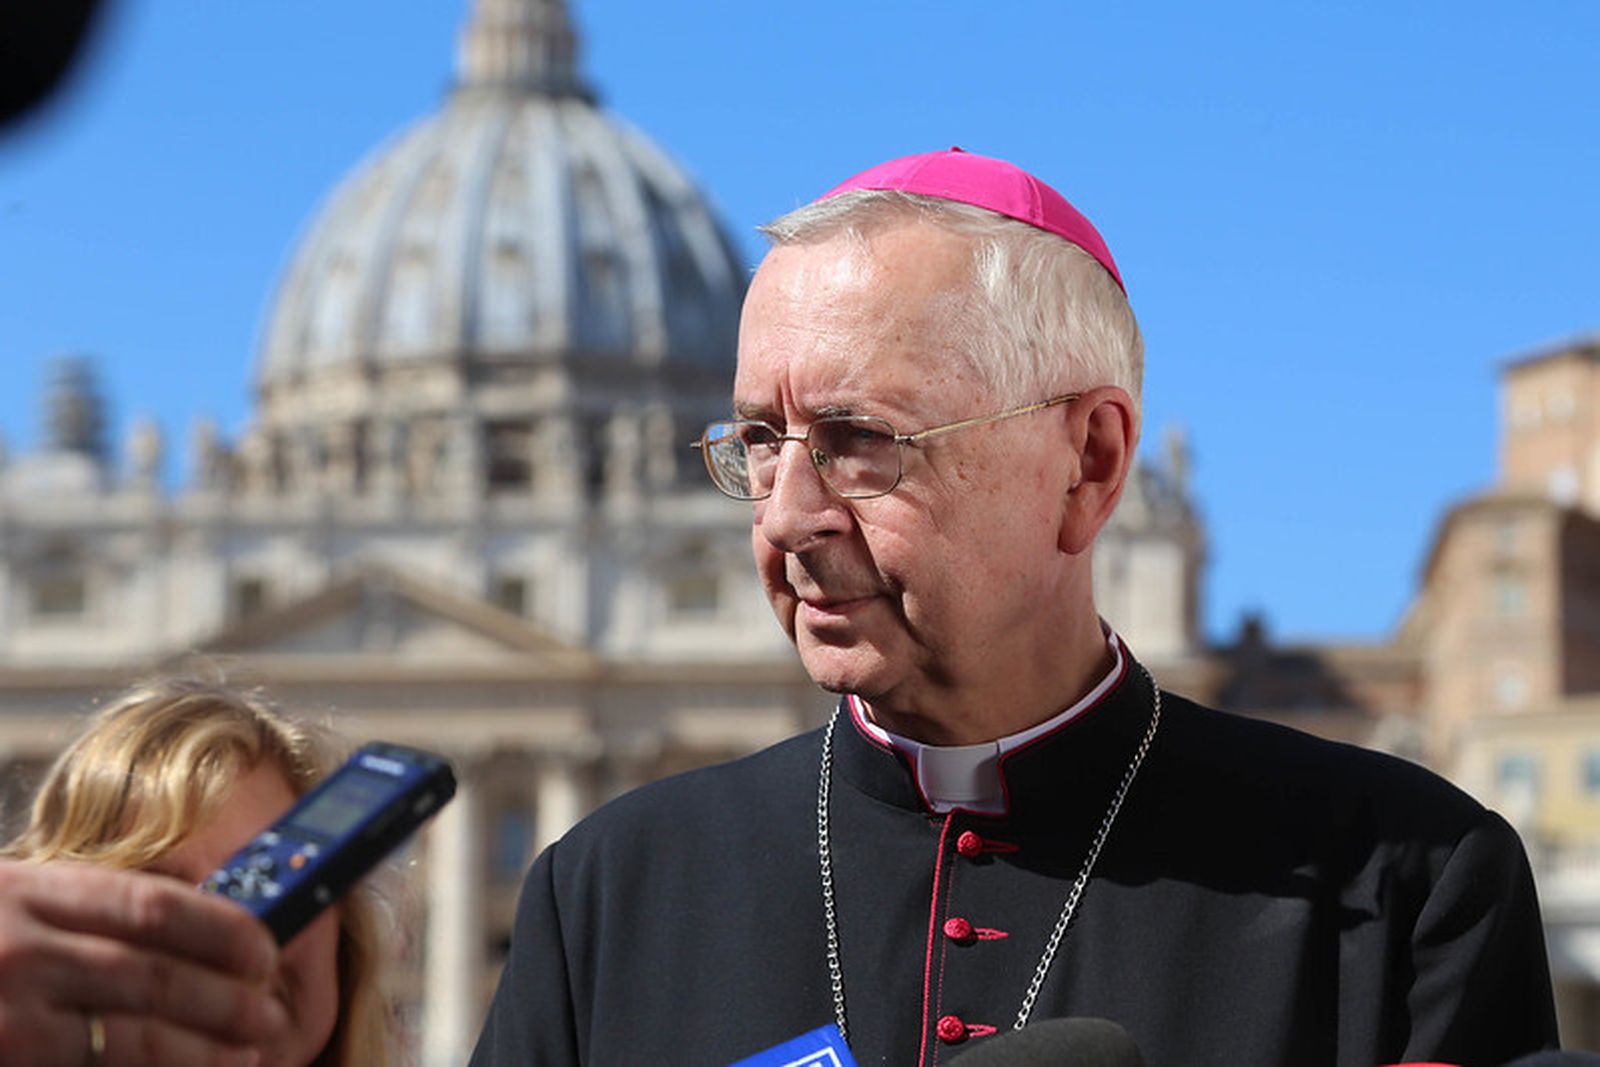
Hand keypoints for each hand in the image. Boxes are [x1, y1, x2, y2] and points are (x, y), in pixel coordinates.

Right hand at [0, 859, 285, 1065]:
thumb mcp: (5, 906)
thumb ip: (74, 915)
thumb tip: (183, 932)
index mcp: (29, 893)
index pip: (152, 905)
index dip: (223, 930)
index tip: (264, 949)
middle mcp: (21, 952)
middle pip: (154, 975)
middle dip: (226, 999)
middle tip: (269, 1014)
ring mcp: (10, 1016)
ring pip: (134, 1037)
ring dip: (202, 1051)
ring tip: (245, 1054)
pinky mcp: (6, 1061)